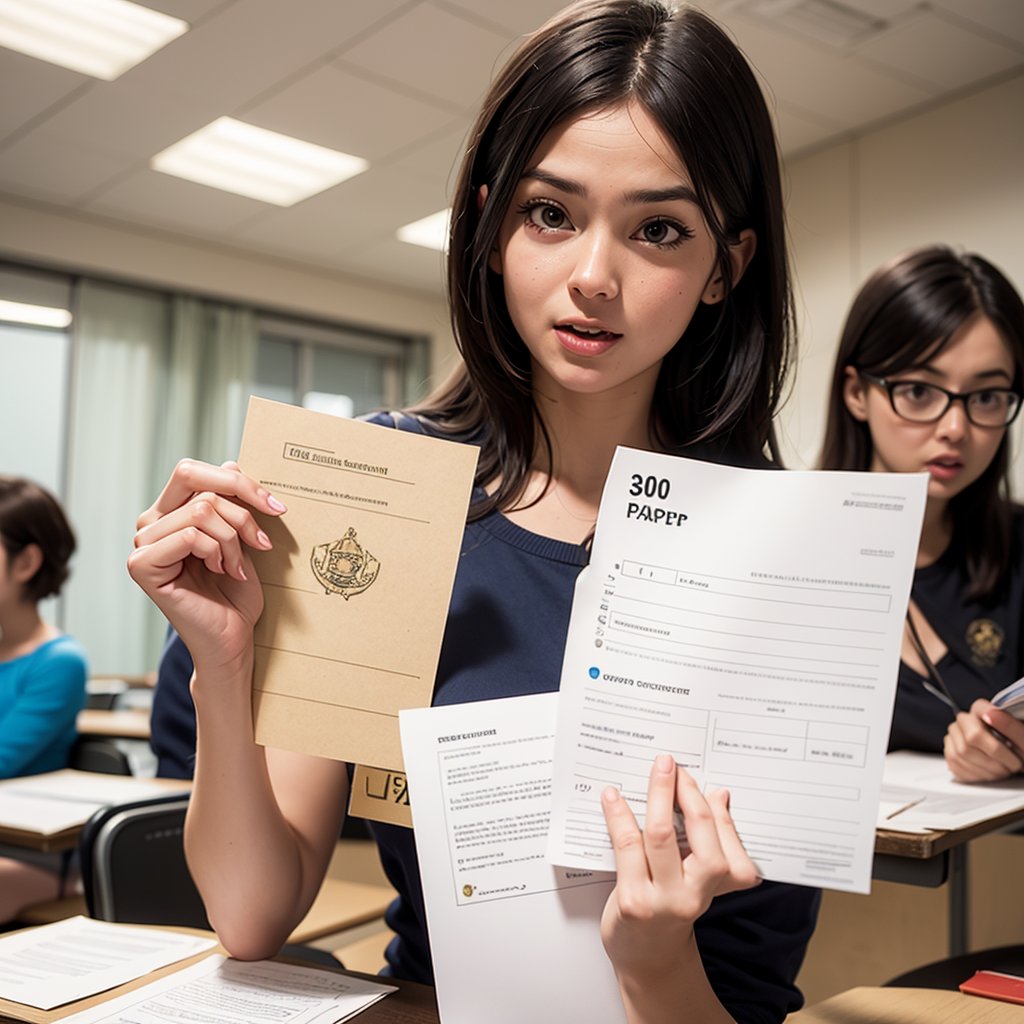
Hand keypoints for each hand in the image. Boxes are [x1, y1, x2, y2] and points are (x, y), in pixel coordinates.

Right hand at [127, 459, 285, 673]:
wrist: (232, 638)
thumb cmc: (237, 592)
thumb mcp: (241, 536)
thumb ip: (230, 501)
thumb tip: (231, 461)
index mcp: (169, 512)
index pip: (194, 470)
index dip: (239, 481)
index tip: (276, 507)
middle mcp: (150, 523)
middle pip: (194, 478)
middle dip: (240, 505)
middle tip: (262, 539)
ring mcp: (142, 544)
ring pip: (202, 509)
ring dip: (234, 539)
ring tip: (237, 567)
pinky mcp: (141, 565)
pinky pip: (191, 535)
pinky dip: (218, 552)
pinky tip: (222, 572)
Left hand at [600, 755, 759, 980]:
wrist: (649, 956)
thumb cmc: (672, 905)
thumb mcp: (701, 877)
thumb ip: (713, 840)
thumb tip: (718, 795)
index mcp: (722, 885)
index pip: (726, 837)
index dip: (709, 803)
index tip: (690, 775)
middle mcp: (696, 894)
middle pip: (698, 833)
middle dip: (685, 792)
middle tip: (671, 765)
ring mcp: (663, 899)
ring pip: (661, 836)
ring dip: (655, 796)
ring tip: (651, 772)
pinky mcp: (633, 902)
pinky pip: (627, 848)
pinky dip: (619, 817)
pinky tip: (613, 798)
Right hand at [944, 698, 1023, 781]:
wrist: (1013, 757)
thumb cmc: (1019, 745)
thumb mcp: (1022, 737)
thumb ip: (1009, 725)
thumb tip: (990, 714)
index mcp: (980, 709)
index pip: (979, 721)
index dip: (996, 744)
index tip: (1012, 753)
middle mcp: (963, 720)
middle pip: (970, 740)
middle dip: (994, 759)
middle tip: (1011, 766)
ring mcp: (953, 736)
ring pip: (961, 754)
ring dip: (987, 769)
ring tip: (1002, 770)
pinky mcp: (950, 752)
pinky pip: (955, 765)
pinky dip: (976, 775)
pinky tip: (990, 773)